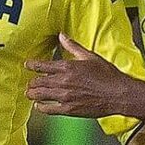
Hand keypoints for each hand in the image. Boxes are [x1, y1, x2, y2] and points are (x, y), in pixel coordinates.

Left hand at [24, 34, 138, 119]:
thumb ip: (73, 46)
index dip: (32, 65)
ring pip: (40, 95)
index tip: (27, 65)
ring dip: (32, 94)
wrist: (118, 94)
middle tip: (29, 83)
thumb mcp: (90, 56)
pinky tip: (39, 106)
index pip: (42, 66)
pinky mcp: (69, 109)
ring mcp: (65, 96)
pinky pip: (48, 109)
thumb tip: (61, 35)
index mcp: (67, 67)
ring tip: (29, 94)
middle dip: (31, 82)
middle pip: (38, 82)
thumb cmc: (107, 75)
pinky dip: (41, 108)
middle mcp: (63, 81)